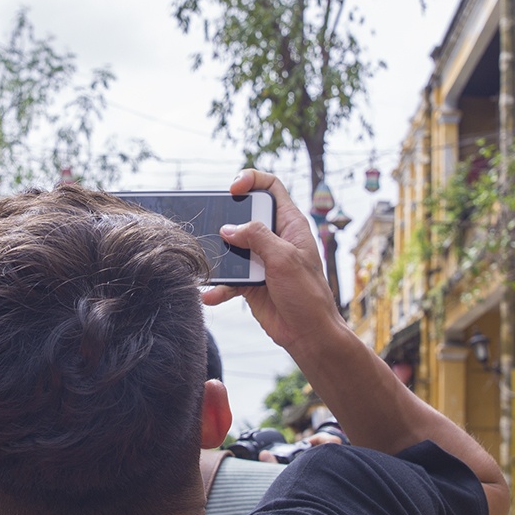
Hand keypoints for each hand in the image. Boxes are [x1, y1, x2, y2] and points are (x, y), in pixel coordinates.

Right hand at [201, 170, 346, 358]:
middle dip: (226, 218)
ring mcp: (261, 259)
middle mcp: (274, 238)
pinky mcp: (251, 281)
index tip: (233, 189)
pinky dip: (220, 285)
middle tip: (213, 226)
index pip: (271, 187)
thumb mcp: (284, 259)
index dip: (252, 180)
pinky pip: (229, 277)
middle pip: (244, 215)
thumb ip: (257, 237)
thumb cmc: (308, 295)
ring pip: (232, 246)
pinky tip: (211, 295)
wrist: (308, 334)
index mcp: (290, 224)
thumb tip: (229, 228)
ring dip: (218, 255)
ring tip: (206, 261)